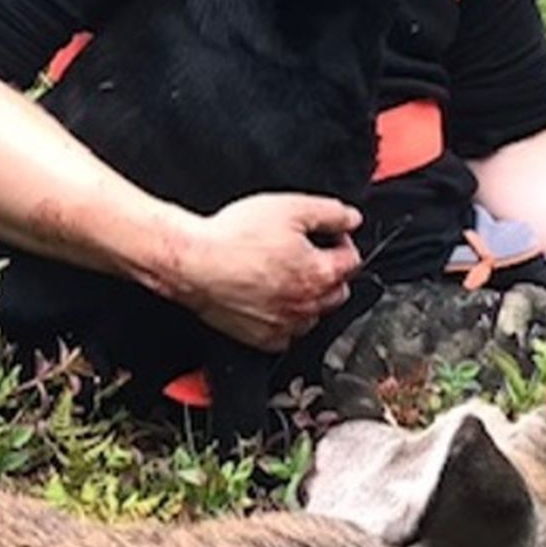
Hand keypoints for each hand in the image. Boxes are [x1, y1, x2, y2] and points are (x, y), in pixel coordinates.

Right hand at [177, 192, 363, 349]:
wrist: (193, 262)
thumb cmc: (234, 237)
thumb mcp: (290, 208)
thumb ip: (330, 213)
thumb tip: (352, 219)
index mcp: (320, 274)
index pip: (352, 260)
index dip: (341, 240)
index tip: (325, 233)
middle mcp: (307, 305)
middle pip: (338, 290)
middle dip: (329, 270)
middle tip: (305, 252)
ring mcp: (285, 325)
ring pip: (314, 315)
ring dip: (310, 297)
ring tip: (286, 274)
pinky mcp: (263, 338)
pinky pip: (287, 335)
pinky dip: (286, 319)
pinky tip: (271, 298)